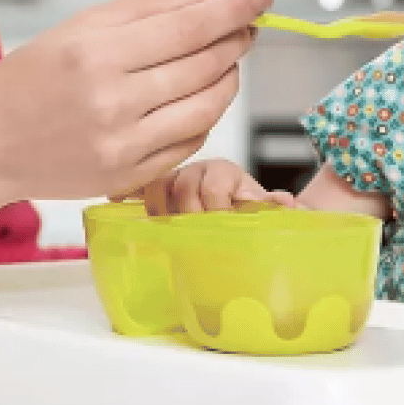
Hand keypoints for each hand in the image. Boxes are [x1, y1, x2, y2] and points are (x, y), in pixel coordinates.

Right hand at [0, 0, 270, 202]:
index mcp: (96, 55)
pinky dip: (204, 116)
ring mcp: (122, 147)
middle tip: (245, 28)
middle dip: (235, 42)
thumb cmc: (30, 78)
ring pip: (206, 108)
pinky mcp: (128, 178)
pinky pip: (189, 143)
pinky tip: (197, 98)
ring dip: (228, 80)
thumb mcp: (78, 27)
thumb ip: (146, 7)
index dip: (233, 11)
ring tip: (226, 62)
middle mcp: (112, 103)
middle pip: (203, 66)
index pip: (187, 27)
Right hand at [112, 159, 298, 214]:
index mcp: (225, 172)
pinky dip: (128, 190)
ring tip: (163, 226)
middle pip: (183, 188)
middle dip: (189, 214)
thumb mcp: (266, 207)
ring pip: (157, 186)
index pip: (214, 187)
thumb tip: (286, 204)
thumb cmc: (251, 209)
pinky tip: (117, 197)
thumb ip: (273, 206)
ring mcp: (176, 178)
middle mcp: (198, 171)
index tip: (222, 224)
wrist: (242, 208)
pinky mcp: (159, 189)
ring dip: (159, 208)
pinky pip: (140, 185)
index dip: (218, 209)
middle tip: (193, 233)